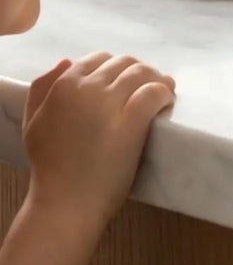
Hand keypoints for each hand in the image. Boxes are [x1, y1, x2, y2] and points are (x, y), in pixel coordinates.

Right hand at [24, 53, 175, 225]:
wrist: (65, 204)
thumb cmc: (50, 167)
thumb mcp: (34, 122)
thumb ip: (43, 89)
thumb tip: (66, 61)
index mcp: (63, 86)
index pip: (99, 60)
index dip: (115, 69)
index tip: (125, 83)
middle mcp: (87, 89)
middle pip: (125, 64)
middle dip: (139, 73)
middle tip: (147, 88)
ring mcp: (109, 105)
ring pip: (143, 73)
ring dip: (157, 79)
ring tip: (163, 92)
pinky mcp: (132, 122)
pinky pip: (155, 92)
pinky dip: (165, 93)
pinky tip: (166, 103)